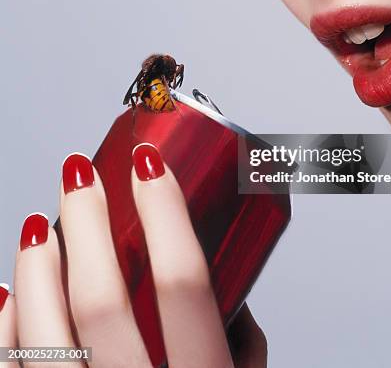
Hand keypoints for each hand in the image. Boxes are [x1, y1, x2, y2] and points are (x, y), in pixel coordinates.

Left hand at [0, 143, 266, 367]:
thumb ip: (243, 350)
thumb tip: (228, 292)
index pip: (185, 283)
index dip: (165, 212)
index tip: (149, 164)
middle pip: (102, 298)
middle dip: (86, 221)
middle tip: (78, 177)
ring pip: (43, 333)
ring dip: (37, 266)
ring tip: (43, 223)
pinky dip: (3, 327)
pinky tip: (8, 294)